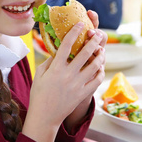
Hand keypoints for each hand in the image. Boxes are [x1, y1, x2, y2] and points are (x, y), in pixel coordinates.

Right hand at [23, 19, 104, 141]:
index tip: (80, 24)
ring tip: (102, 49)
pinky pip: (96, 80)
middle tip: (97, 34)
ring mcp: (77, 85)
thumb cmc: (39, 94)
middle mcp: (67, 75)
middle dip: (93, 41)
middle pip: (84, 53)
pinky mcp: (82, 94)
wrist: (44, 117)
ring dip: (100, 55)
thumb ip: (49, 62)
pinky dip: (100, 72)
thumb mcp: (39, 75)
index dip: (74, 32)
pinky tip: (100, 67)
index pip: (66, 45)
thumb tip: (58, 51)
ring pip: (94, 66)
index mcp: (55, 68)